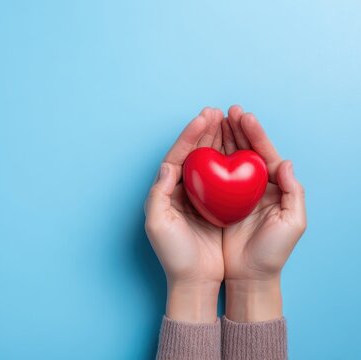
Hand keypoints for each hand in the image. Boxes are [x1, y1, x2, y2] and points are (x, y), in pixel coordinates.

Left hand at [144, 107, 223, 322]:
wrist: (195, 281)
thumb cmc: (174, 255)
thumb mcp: (158, 225)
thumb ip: (158, 193)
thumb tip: (167, 165)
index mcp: (167, 190)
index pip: (179, 155)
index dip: (190, 135)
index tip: (204, 117)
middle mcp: (183, 190)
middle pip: (195, 153)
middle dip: (206, 131)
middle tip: (218, 111)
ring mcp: (202, 197)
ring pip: (211, 161)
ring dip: (219, 140)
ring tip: (229, 120)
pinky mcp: (218, 206)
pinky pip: (226, 177)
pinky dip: (232, 161)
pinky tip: (240, 149)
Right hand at [221, 105, 306, 321]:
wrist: (248, 277)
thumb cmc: (272, 253)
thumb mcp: (292, 224)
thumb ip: (294, 192)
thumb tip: (285, 162)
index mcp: (273, 187)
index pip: (262, 152)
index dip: (253, 133)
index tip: (243, 115)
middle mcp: (251, 187)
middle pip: (242, 150)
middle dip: (234, 129)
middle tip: (224, 111)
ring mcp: (232, 194)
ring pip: (225, 159)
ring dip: (219, 139)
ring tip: (211, 120)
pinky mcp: (215, 203)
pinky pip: (210, 176)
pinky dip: (206, 160)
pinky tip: (200, 148)